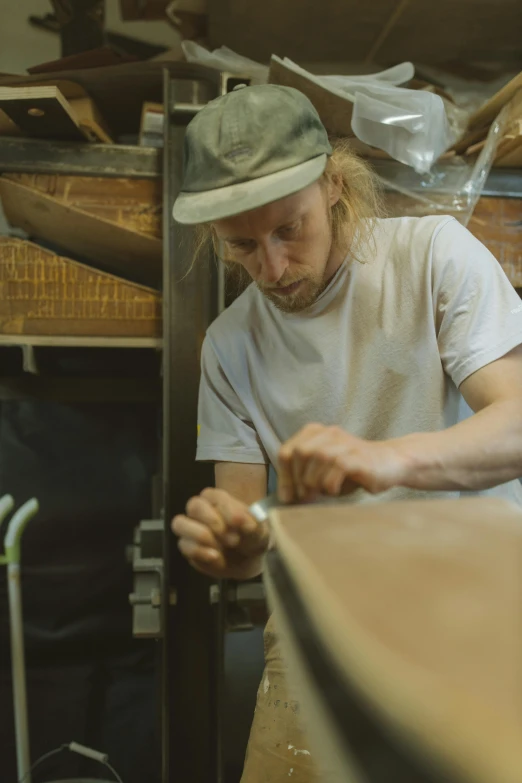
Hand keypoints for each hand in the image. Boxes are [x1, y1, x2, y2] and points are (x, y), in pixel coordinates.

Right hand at [172, 488, 269, 579]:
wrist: (248, 562)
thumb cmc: (252, 538)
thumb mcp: (260, 531)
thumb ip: (252, 524)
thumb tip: (242, 520)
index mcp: (219, 500)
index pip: (213, 496)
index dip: (225, 509)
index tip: (238, 523)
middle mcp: (201, 510)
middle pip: (194, 505)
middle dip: (212, 521)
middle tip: (231, 539)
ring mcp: (191, 528)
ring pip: (179, 523)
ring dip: (199, 535)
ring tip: (219, 549)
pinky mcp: (188, 547)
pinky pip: (184, 546)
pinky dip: (200, 553)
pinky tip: (216, 558)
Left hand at [278, 423, 408, 502]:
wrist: (390, 463)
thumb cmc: (353, 471)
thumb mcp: (324, 471)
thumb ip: (305, 477)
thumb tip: (286, 498)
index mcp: (315, 433)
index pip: (287, 452)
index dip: (284, 476)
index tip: (286, 497)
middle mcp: (328, 434)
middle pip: (299, 454)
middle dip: (297, 480)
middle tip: (304, 498)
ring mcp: (343, 442)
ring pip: (316, 459)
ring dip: (314, 482)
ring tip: (321, 494)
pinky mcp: (357, 455)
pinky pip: (336, 468)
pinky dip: (331, 484)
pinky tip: (335, 491)